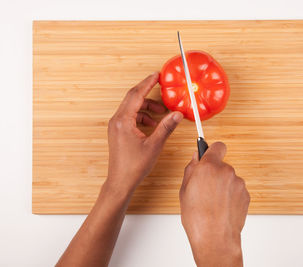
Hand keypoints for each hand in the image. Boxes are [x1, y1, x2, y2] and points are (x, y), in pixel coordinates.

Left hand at [106, 72, 182, 194]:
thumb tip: (176, 114)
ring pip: (132, 107)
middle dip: (147, 92)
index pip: (136, 95)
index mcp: (123, 121)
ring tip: (160, 112)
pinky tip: (152, 123)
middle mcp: (117, 120)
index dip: (147, 83)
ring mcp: (116, 126)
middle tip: (159, 85)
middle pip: (132, 98)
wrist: (120, 181)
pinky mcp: (118, 131)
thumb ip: (166, 127)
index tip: (156, 75)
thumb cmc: (133, 166)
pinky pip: (130, 116)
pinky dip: (142, 116)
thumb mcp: (154, 145)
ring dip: (146, 106)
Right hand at [179, 142, 249, 266]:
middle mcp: (227, 171)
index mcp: (210, 166)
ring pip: (229, 178)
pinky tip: (221, 208)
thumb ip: (191, 169)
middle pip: (222, 165)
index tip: (209, 155)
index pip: (218, 146)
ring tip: (213, 203)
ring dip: (223, 186)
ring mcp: (238, 183)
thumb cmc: (197, 218)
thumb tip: (196, 157)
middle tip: (205, 188)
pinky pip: (236, 190)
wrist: (215, 238)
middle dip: (215, 173)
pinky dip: (230, 196)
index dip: (213, 150)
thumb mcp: (185, 190)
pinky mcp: (246, 194)